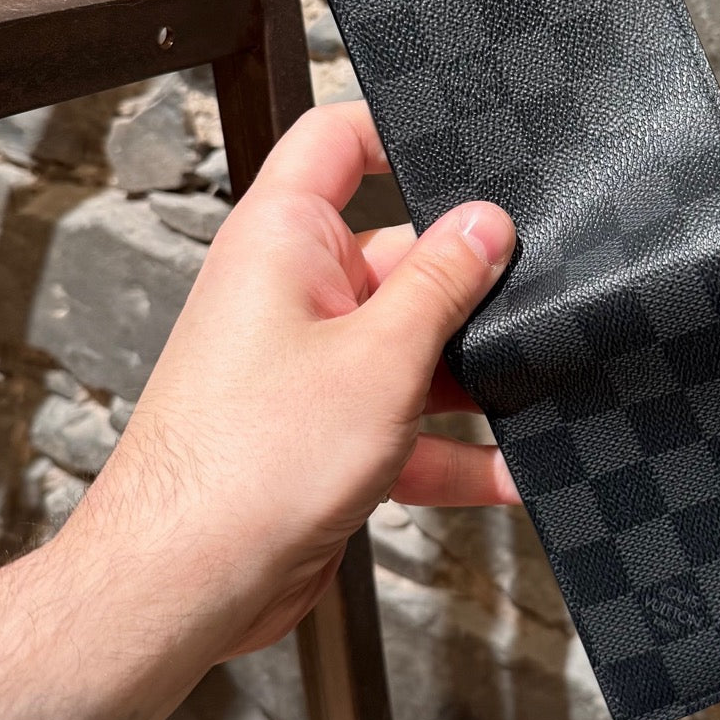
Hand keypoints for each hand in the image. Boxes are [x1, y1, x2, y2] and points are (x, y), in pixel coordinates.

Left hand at [65, 99, 517, 659]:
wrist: (188, 585)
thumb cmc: (247, 464)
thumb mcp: (380, 356)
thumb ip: (442, 283)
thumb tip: (486, 225)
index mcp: (285, 240)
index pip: (338, 142)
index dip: (398, 134)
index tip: (468, 151)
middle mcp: (294, 292)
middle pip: (402, 254)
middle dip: (467, 284)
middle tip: (531, 296)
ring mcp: (312, 362)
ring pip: (411, 344)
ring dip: (469, 375)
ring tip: (531, 387)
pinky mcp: (328, 427)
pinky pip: (404, 417)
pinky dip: (452, 446)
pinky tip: (506, 471)